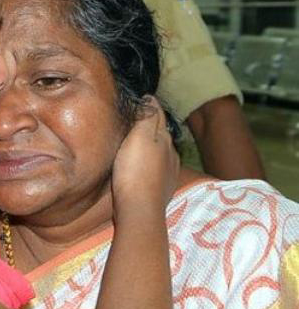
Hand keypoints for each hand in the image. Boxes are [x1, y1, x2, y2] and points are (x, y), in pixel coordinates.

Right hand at [111, 97, 179, 216]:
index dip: (149, 105)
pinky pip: (157, 170)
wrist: (139, 210)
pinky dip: (151, 164)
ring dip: (152, 147)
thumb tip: (151, 98)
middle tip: (136, 119)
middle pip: (161, 134)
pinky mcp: (161, 190)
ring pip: (161, 153)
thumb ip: (147, 117)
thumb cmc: (136, 171)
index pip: (158, 115)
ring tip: (138, 143)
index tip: (141, 98)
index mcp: (165, 139)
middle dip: (151, 126)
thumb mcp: (140, 137)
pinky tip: (144, 168)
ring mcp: (168, 174)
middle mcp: (171, 155)